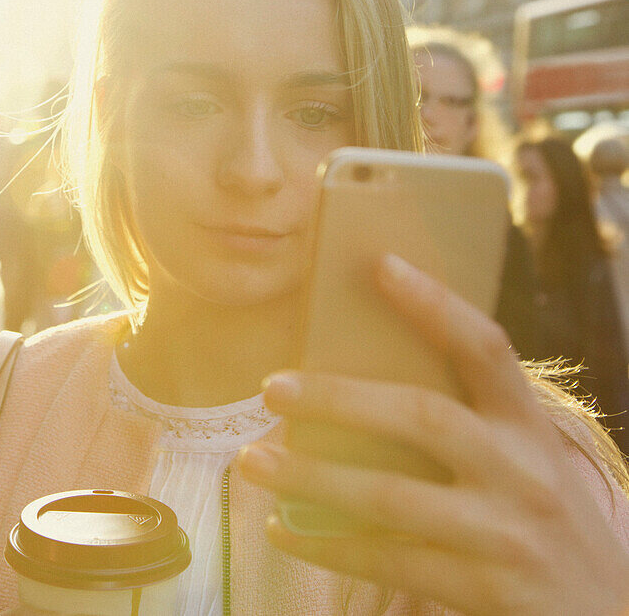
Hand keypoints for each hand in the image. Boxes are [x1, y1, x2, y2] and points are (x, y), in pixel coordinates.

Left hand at [238, 254, 628, 615]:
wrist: (601, 614)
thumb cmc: (535, 520)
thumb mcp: (519, 461)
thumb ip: (463, 424)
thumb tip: (351, 386)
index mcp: (528, 427)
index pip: (486, 348)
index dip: (435, 303)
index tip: (379, 265)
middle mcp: (523, 471)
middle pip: (422, 416)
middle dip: (338, 399)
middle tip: (271, 387)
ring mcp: (504, 532)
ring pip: (390, 494)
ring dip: (311, 476)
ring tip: (252, 462)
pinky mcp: (484, 588)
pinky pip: (389, 559)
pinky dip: (327, 545)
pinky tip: (283, 530)